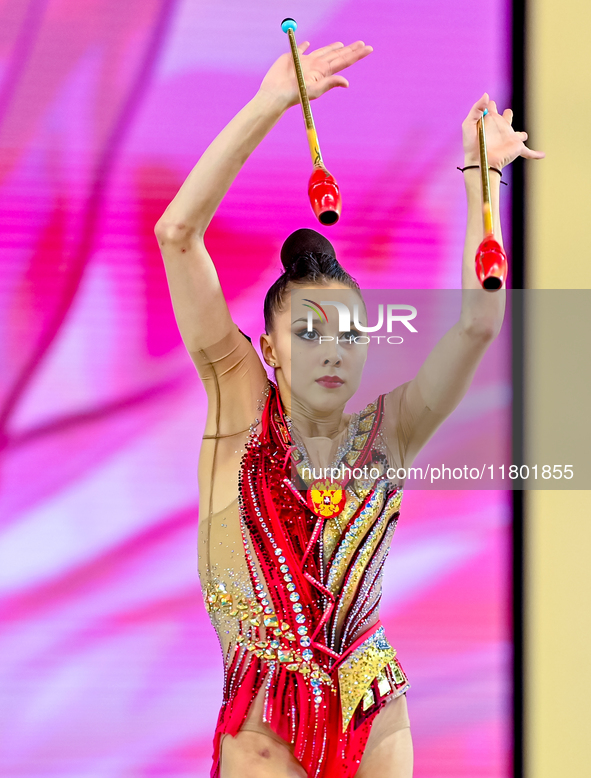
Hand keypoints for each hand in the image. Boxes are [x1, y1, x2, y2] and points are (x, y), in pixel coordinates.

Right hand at [258, 40, 372, 108]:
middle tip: (361, 43)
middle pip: (337, 54)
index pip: (344, 60)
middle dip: (349, 49)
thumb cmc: (294, 94)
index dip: (356, 54)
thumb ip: (330, 83)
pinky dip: (305, 45)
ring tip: (340, 44)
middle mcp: (317, 65)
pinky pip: (302, 49)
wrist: (276, 92)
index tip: (369, 48)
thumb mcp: (315, 90)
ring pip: (322, 50)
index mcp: (324, 71)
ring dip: (332, 47)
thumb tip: (347, 83)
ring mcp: (306, 61)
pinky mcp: (293, 56)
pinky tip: (308, 44)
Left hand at [462, 93, 544, 168]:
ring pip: (519, 134)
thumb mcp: (469, 124)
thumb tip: (487, 95)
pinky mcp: (516, 148)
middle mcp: (501, 128)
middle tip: (507, 114)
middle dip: (508, 114)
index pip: (492, 108)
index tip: (489, 105)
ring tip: (521, 136)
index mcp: (490, 121)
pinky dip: (535, 154)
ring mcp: (510, 138)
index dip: (490, 105)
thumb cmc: (471, 145)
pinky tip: (542, 155)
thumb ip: (476, 108)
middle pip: (507, 117)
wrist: (479, 162)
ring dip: (521, 135)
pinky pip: (528, 152)